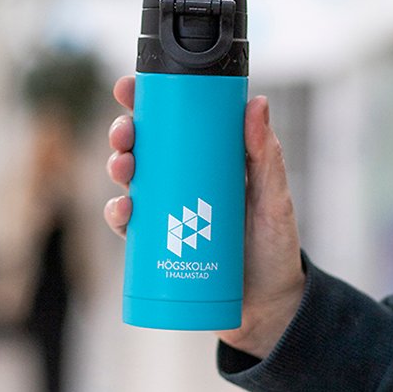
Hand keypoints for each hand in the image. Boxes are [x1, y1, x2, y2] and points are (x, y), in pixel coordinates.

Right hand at [105, 76, 304, 358]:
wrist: (268, 304)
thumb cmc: (275, 245)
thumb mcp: (275, 199)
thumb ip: (268, 157)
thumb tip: (258, 103)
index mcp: (210, 160)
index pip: (175, 122)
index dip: (147, 101)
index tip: (130, 86)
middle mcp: (185, 180)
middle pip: (146, 147)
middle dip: (125, 133)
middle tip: (124, 132)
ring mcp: (169, 210)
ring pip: (132, 180)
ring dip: (117, 167)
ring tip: (123, 167)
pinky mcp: (159, 242)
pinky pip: (130, 223)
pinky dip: (118, 213)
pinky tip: (122, 209)